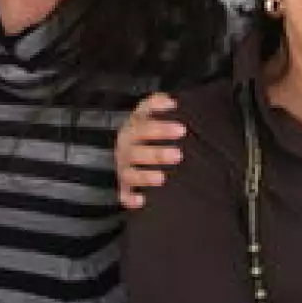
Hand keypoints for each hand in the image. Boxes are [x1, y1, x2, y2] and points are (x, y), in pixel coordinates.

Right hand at [117, 92, 186, 209]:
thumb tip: (172, 101)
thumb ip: (159, 105)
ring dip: (145, 176)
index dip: (158, 116)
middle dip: (157, 151)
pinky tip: (141, 201)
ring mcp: (123, 166)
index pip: (143, 115)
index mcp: (135, 125)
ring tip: (162, 178)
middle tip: (179, 154)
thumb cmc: (150, 134)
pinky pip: (123, 194)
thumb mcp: (151, 116)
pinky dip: (130, 198)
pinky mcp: (123, 186)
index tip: (178, 118)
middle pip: (138, 146)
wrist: (126, 155)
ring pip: (130, 172)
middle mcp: (127, 144)